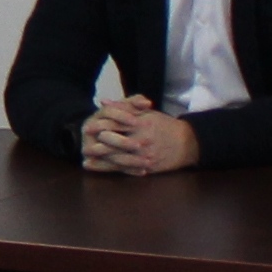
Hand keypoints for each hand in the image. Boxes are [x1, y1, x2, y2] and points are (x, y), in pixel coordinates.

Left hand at [81, 97, 195, 175]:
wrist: (187, 144)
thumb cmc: (165, 126)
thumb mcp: (147, 113)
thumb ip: (125, 107)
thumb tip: (104, 102)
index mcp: (142, 125)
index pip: (117, 124)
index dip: (101, 125)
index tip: (87, 126)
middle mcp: (142, 141)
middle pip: (116, 143)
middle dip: (98, 145)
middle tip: (83, 145)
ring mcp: (145, 156)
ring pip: (119, 159)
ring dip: (101, 160)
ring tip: (87, 158)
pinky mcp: (147, 168)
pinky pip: (126, 170)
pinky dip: (111, 169)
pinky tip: (100, 168)